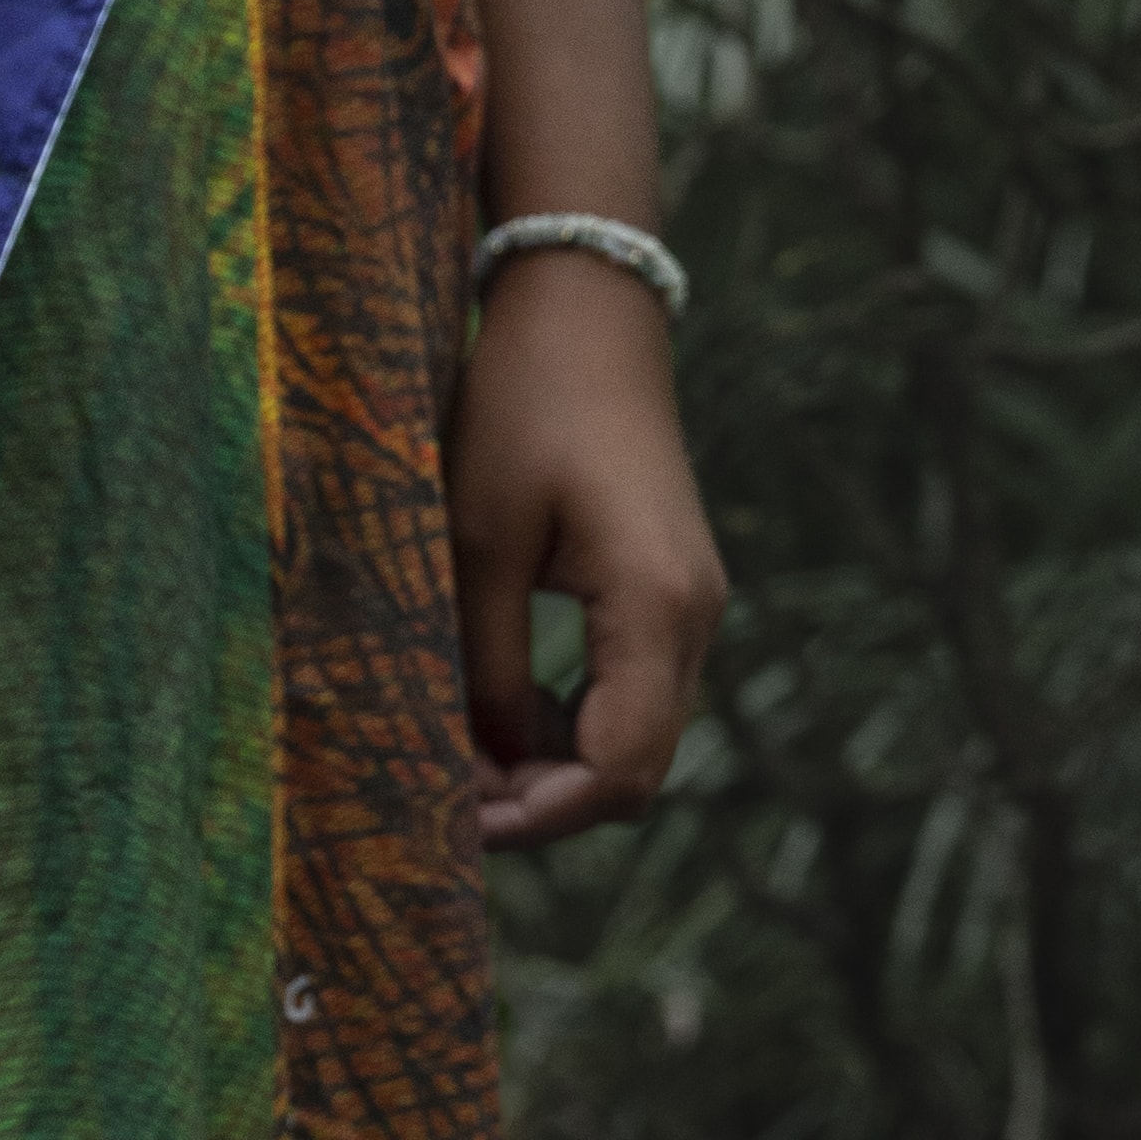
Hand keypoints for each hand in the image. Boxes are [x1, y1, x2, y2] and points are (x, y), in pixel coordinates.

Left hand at [449, 243, 726, 850]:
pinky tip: (505, 713)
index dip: (538, 819)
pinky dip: (572, 725)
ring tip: (463, 761)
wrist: (585, 312)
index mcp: (654, 607)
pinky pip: (632, 695)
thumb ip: (484, 667)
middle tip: (447, 802)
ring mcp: (691, 606)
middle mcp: (694, 617)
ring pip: (635, 739)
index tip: (455, 828)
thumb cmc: (520, 408)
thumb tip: (484, 765)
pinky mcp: (670, 593)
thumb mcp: (475, 545)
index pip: (617, 771)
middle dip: (543, 805)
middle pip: (635, 772)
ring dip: (554, 768)